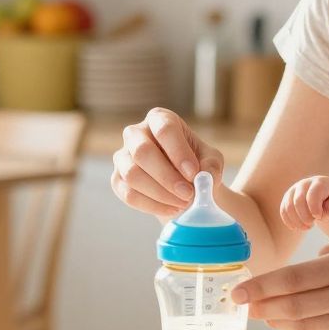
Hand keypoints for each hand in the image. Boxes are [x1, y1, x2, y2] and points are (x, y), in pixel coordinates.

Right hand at [111, 108, 225, 218]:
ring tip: (183, 203)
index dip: (178, 152)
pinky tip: (171, 209)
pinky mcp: (117, 179)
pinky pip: (129, 194)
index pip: (164, 129)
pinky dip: (152, 205)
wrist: (182, 183)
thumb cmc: (196, 164)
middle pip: (142, 151)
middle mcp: (136, 133)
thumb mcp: (211, 160)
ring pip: (132, 175)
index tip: (194, 174)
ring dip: (160, 194)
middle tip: (189, 194)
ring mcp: (122, 156)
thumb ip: (211, 166)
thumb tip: (205, 177)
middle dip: (167, 177)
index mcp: (159, 119)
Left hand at [232, 242, 328, 329]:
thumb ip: (321, 260)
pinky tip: (287, 322)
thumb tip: (286, 279)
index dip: (260, 286)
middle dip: (261, 307)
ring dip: (277, 320)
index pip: (293, 277)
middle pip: (293, 306)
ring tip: (262, 313)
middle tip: (241, 307)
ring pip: (304, 325)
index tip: (237, 292)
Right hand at [280, 176, 328, 229]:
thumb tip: (318, 216)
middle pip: (298, 201)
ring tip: (307, 227)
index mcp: (320, 182)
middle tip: (312, 225)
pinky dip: (289, 221)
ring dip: (297, 221)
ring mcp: (294, 190)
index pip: (313, 195)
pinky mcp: (288, 198)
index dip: (314, 208)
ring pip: (288, 207)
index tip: (319, 218)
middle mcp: (305, 183)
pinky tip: (297, 227)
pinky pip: (283, 211)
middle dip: (305, 217)